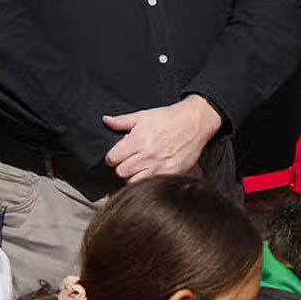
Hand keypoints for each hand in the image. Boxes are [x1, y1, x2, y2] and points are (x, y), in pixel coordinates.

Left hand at [103, 95, 221, 182]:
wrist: (194, 123)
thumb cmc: (169, 118)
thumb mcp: (143, 116)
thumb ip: (122, 121)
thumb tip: (106, 121)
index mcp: (136, 140)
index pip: (112, 158)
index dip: (112, 158)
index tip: (117, 156)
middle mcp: (146, 155)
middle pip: (121, 172)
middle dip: (122, 168)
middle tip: (128, 163)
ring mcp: (159, 166)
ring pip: (135, 182)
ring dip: (134, 177)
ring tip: (139, 170)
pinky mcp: (172, 173)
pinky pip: (153, 184)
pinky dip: (149, 181)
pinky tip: (151, 174)